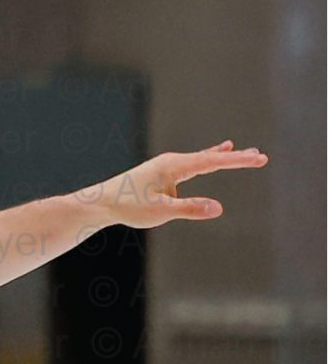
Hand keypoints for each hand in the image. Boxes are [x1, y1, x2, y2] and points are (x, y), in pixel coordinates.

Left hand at [94, 143, 266, 231]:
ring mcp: (168, 166)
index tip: (259, 159)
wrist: (102, 201)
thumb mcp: (161, 212)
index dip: (238, 161)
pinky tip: (214, 154)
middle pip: (211, 157)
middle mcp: (173, 161)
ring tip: (243, 152)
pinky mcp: (163, 172)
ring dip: (223, 156)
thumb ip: (190, 208)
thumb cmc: (129, 207)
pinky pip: (192, 164)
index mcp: (175, 166)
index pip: (213, 162)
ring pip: (202, 159)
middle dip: (236, 158)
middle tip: (261, 156)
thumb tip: (219, 208)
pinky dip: (207, 159)